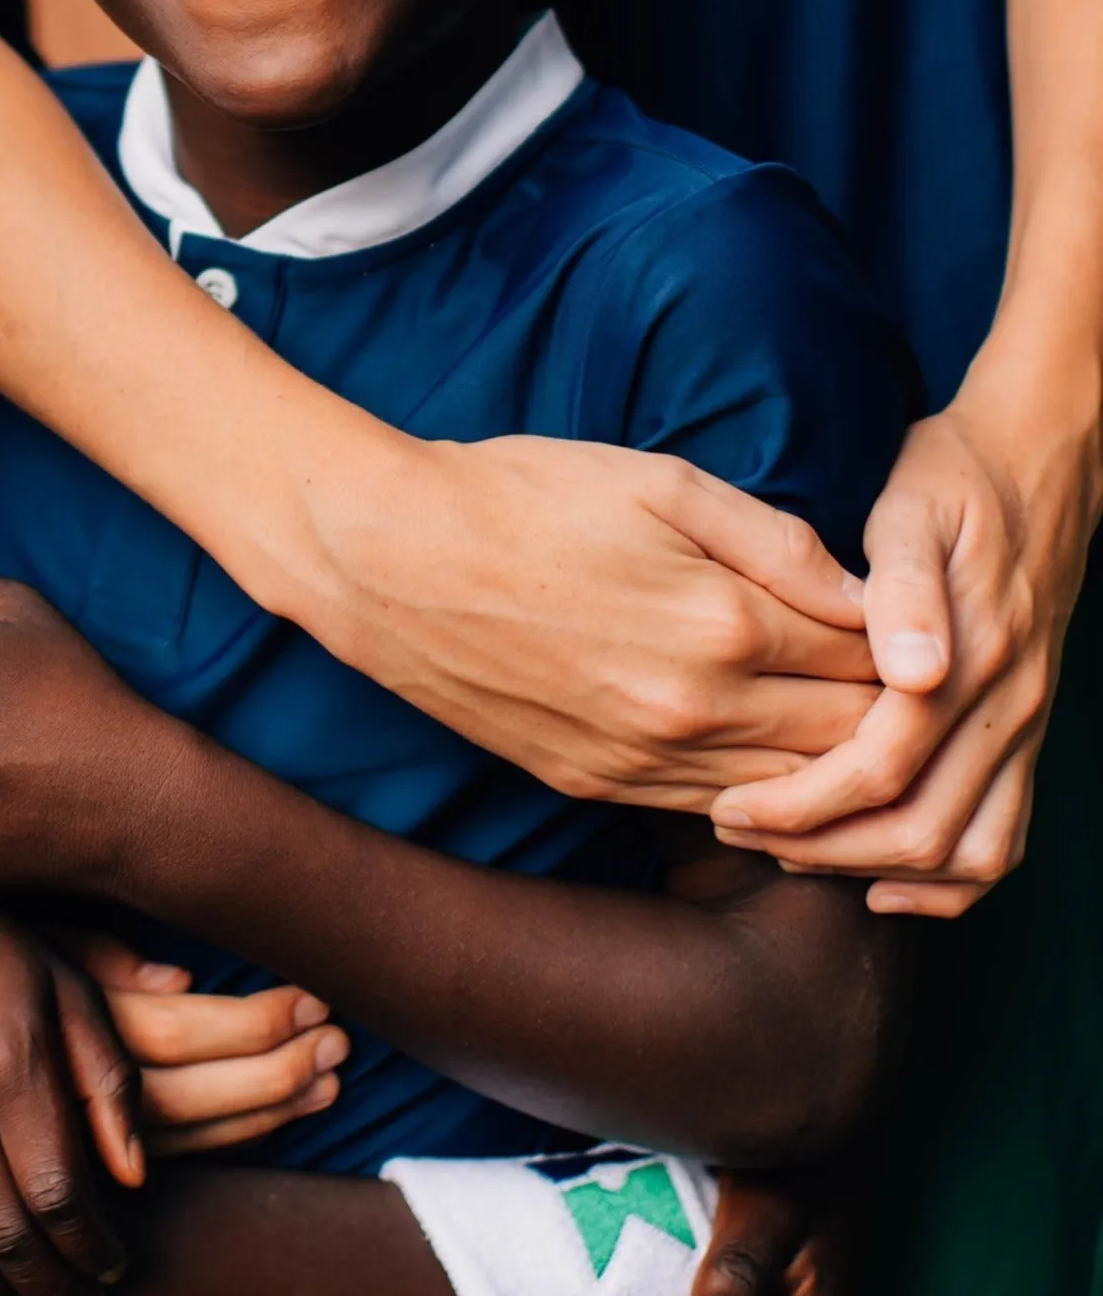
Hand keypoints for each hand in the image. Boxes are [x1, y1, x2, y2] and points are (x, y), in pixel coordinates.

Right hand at [73, 936, 350, 1155]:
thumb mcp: (32, 933)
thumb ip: (99, 956)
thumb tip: (181, 981)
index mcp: (63, 1018)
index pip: (178, 1032)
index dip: (253, 1023)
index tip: (313, 998)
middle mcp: (65, 1088)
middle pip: (189, 1097)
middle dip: (273, 1072)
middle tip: (339, 1041)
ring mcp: (65, 1137)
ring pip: (181, 1143)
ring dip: (262, 1114)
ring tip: (327, 1080)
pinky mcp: (79, 1159)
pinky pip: (161, 1168)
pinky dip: (225, 1144)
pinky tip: (273, 1117)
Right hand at [297, 437, 877, 813]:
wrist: (388, 559)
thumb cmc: (520, 495)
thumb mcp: (660, 481)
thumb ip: (776, 539)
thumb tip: (866, 593)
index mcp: (725, 622)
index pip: (870, 661)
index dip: (905, 645)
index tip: (907, 624)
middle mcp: (696, 711)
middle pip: (844, 743)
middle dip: (884, 716)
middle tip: (893, 682)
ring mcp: (642, 761)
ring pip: (788, 796)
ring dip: (829, 770)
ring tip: (840, 724)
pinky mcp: (596, 785)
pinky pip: (714, 814)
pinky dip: (761, 798)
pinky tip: (767, 763)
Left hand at [711, 393, 1090, 910]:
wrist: (1038, 465)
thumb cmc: (954, 481)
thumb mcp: (913, 508)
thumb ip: (904, 589)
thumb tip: (910, 671)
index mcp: (972, 653)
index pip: (883, 766)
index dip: (803, 801)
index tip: (729, 805)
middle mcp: (1007, 703)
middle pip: (922, 827)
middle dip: (823, 847)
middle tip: (738, 830)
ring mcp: (1025, 726)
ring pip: (969, 852)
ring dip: (878, 868)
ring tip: (793, 855)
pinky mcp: (1026, 735)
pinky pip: (1005, 838)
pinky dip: (950, 881)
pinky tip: (882, 883)